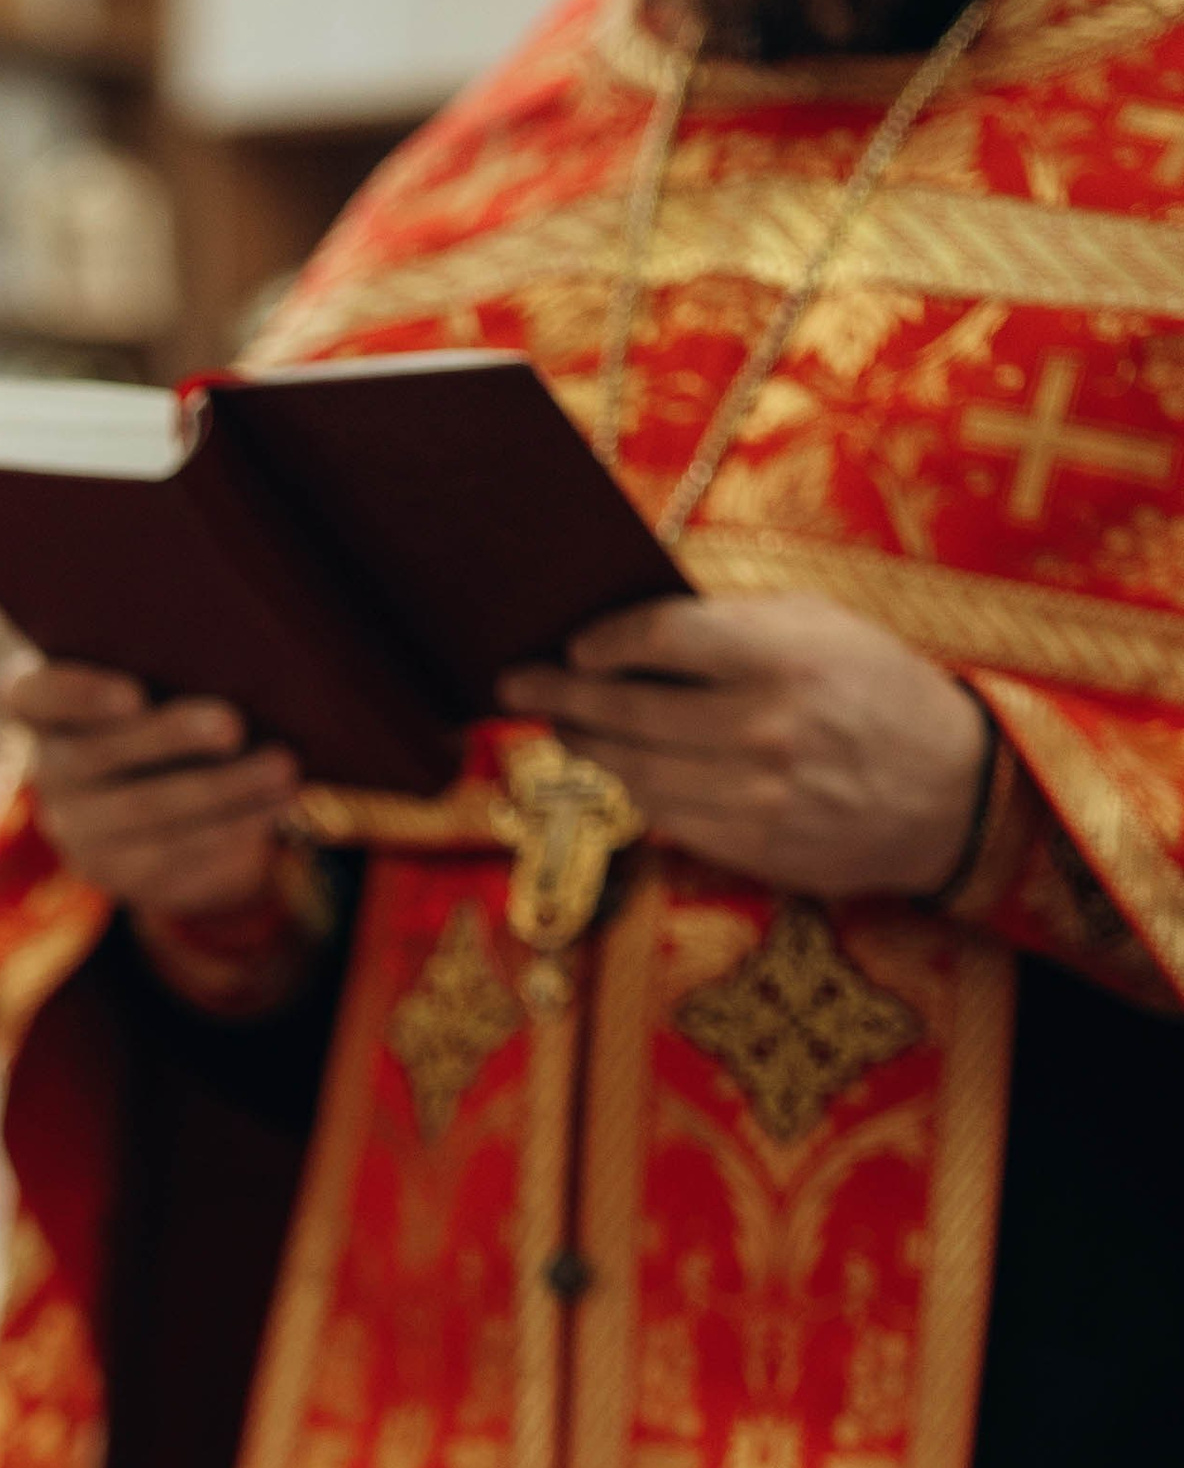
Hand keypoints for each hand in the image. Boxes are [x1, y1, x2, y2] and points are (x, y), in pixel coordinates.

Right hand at [0, 654, 308, 1014]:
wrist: (170, 797)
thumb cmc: (164, 703)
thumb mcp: (154, 678)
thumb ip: (167, 665)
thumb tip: (233, 662)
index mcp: (37, 706)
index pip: (34, 696)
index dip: (78, 696)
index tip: (132, 695)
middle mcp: (46, 770)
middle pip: (95, 756)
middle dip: (170, 740)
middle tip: (232, 726)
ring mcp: (77, 831)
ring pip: (143, 813)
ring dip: (221, 792)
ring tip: (281, 768)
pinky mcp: (118, 874)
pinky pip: (172, 859)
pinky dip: (230, 831)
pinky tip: (272, 808)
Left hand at [496, 596, 990, 898]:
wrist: (949, 792)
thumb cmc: (877, 692)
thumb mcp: (823, 629)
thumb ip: (736, 624)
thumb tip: (639, 627)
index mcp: (782, 655)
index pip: (662, 637)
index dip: (603, 643)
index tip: (574, 646)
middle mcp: (761, 726)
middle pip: (627, 710)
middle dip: (560, 698)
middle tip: (517, 684)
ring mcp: (751, 793)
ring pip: (632, 770)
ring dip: (583, 747)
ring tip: (559, 728)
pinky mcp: (748, 843)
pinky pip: (663, 813)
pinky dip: (630, 787)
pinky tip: (614, 768)